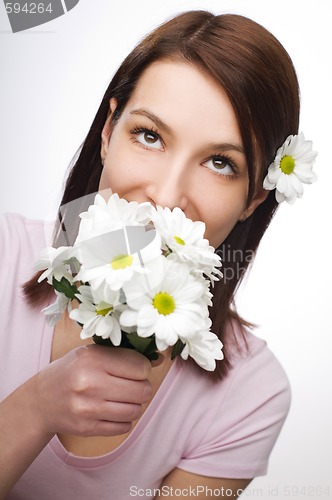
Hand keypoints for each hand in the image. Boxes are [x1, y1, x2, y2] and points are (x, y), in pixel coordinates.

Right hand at [32, 345, 152, 436]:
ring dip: (135, 405)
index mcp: (93, 358)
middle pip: (142, 390)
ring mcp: (88, 408)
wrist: (42, 400)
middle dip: (142, 387)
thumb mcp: (94, 353)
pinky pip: (124, 427)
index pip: (141, 366)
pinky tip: (113, 410)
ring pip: (135, 410)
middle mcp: (90, 383)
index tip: (134, 369)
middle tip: (132, 385)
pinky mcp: (87, 428)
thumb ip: (126, 354)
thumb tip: (160, 358)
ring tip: (123, 398)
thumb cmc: (74, 370)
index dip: (143, 368)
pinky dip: (124, 420)